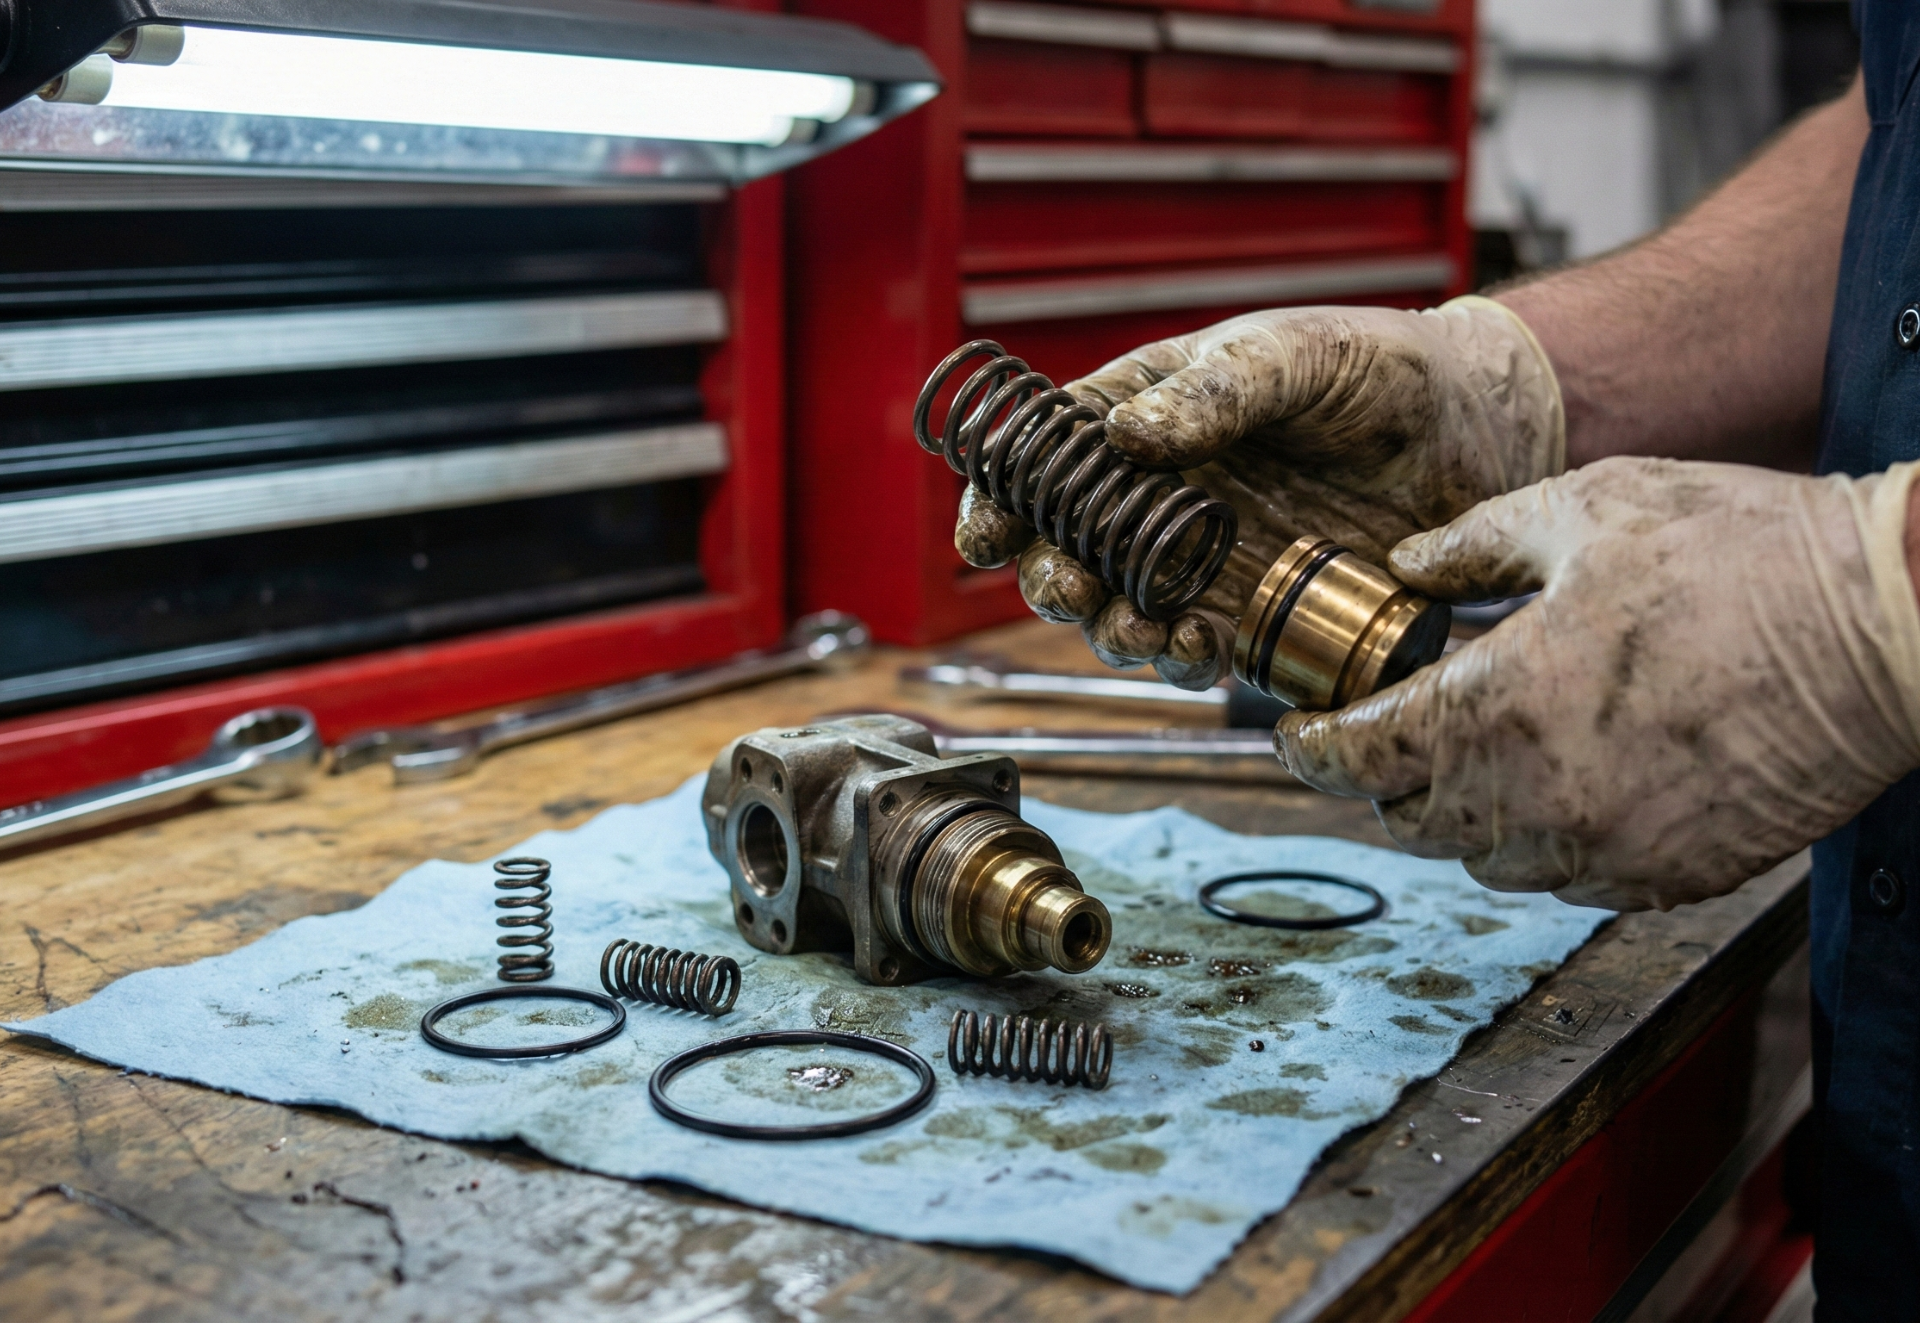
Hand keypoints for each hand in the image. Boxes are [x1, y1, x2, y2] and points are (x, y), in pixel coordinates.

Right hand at [954, 296, 1563, 687]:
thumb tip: (1125, 433)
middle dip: (1051, 578)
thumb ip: (1214, 392)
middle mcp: (1163, 494)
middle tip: (1066, 587)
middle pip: (1069, 549)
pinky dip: (1183, 658)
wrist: (1479, 424)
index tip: (985, 531)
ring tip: (1134, 628)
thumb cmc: (1377, 367)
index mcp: (1147, 415)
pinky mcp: (1258, 608)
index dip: (1003, 498)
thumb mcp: (1292, 356)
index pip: (1047, 461)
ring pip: (1123, 609)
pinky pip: (1198, 647)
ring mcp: (1205, 556)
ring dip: (1111, 629)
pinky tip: (1197, 645)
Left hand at [1275, 456, 1919, 910]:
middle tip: (1388, 727)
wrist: (1886, 626)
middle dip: (1385, 774)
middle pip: (1411, 817)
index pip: (1360, 756)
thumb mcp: (1583, 510)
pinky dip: (1544, 840)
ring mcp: (1607, 851)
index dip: (1311, 747)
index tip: (1296, 733)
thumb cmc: (1739, 553)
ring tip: (1477, 751)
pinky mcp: (1671, 876)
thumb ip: (1473, 546)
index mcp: (1495, 709)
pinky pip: (1569, 878)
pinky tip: (1563, 783)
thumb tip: (1406, 567)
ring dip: (1461, 812)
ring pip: (1486, 859)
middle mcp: (1538, 801)